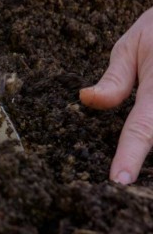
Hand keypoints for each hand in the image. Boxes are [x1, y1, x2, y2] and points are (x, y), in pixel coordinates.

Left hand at [80, 7, 152, 183]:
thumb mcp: (132, 47)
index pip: (142, 128)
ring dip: (149, 148)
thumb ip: (114, 81)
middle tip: (121, 186)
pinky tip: (144, 150)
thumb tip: (86, 99)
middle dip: (141, 159)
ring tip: (134, 178)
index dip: (130, 156)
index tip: (119, 180)